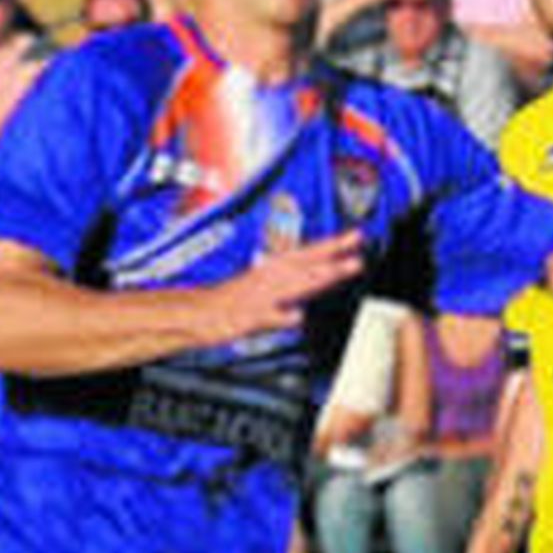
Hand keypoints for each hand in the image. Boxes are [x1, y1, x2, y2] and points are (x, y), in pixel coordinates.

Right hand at [201, 231, 363, 344]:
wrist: (194, 314)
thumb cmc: (226, 304)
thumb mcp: (259, 292)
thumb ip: (285, 293)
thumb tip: (303, 303)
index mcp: (270, 270)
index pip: (306, 254)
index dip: (332, 245)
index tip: (355, 236)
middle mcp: (268, 279)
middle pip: (305, 263)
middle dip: (333, 254)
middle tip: (357, 245)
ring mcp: (260, 297)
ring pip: (294, 283)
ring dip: (320, 274)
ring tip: (344, 268)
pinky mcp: (249, 317)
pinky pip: (268, 316)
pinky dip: (282, 316)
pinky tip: (296, 316)